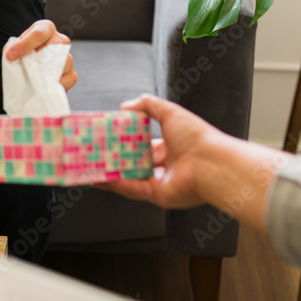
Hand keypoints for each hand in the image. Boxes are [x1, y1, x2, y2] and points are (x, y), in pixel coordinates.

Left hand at [5, 19, 77, 90]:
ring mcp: (68, 57)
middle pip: (54, 48)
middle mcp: (61, 40)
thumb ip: (12, 49)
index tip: (10, 56)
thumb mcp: (13, 48)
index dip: (24, 45)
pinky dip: (54, 85)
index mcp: (46, 28)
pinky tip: (42, 87)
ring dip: (46, 73)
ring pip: (63, 63)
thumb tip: (13, 57)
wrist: (27, 69)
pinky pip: (68, 79)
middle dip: (37, 60)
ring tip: (32, 80)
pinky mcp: (72, 74)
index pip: (39, 34)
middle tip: (24, 70)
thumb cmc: (21, 55)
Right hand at [96, 94, 222, 208]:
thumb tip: (126, 106)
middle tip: (93, 151)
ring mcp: (159, 181)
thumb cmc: (197, 137)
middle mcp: (163, 165)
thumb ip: (148, 105)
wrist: (212, 163)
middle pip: (132, 161)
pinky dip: (113, 184)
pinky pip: (130, 189)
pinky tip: (97, 179)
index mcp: (169, 146)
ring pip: (128, 177)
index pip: (142, 143)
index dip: (124, 139)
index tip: (107, 135)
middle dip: (113, 157)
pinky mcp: (155, 194)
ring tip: (88, 166)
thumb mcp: (170, 112)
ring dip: (109, 172)